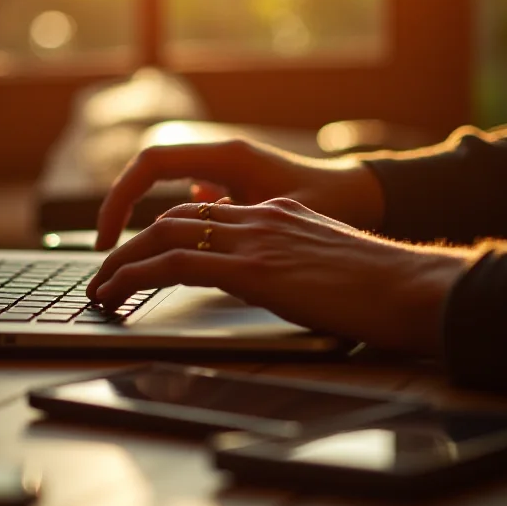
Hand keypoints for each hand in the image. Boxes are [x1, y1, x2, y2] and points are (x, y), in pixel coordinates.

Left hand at [87, 198, 475, 353]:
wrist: (407, 286)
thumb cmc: (372, 283)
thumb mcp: (317, 258)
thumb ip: (281, 255)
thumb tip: (255, 272)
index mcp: (271, 212)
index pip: (198, 212)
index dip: (160, 232)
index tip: (139, 254)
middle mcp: (255, 216)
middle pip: (171, 220)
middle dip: (130, 246)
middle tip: (105, 272)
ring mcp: (252, 239)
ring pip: (163, 238)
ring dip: (122, 263)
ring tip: (99, 289)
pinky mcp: (252, 268)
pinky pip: (175, 264)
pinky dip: (136, 276)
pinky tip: (118, 293)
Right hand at [94, 139, 384, 250]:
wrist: (369, 195)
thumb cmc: (336, 203)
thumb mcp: (285, 216)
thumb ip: (239, 220)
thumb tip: (185, 218)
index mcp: (229, 157)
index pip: (151, 165)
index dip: (120, 200)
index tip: (109, 240)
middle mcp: (222, 157)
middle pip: (147, 173)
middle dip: (119, 210)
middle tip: (106, 254)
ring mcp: (226, 170)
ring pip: (164, 186)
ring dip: (141, 216)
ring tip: (130, 257)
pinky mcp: (234, 185)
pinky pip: (186, 197)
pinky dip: (168, 218)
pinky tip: (169, 246)